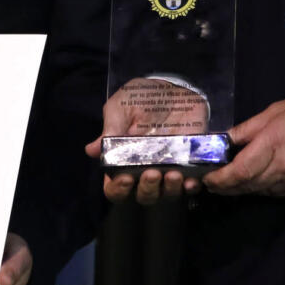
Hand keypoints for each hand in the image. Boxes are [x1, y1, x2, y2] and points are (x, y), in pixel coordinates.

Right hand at [85, 78, 206, 204]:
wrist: (171, 88)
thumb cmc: (140, 100)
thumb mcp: (121, 107)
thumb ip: (110, 128)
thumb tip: (91, 150)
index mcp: (123, 162)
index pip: (116, 188)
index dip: (119, 189)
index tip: (125, 178)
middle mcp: (145, 171)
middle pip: (144, 196)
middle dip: (147, 189)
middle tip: (151, 173)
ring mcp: (169, 170)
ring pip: (168, 194)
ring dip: (170, 189)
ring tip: (173, 174)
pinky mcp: (191, 164)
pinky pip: (192, 184)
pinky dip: (192, 185)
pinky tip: (191, 179)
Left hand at [201, 96, 284, 197]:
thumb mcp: (276, 112)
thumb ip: (248, 128)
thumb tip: (224, 140)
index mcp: (274, 145)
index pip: (240, 171)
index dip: (220, 178)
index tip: (207, 178)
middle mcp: (283, 169)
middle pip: (247, 186)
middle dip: (226, 187)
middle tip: (212, 183)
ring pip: (260, 192)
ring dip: (242, 189)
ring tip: (229, 184)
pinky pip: (276, 193)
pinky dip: (261, 189)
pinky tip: (255, 183)